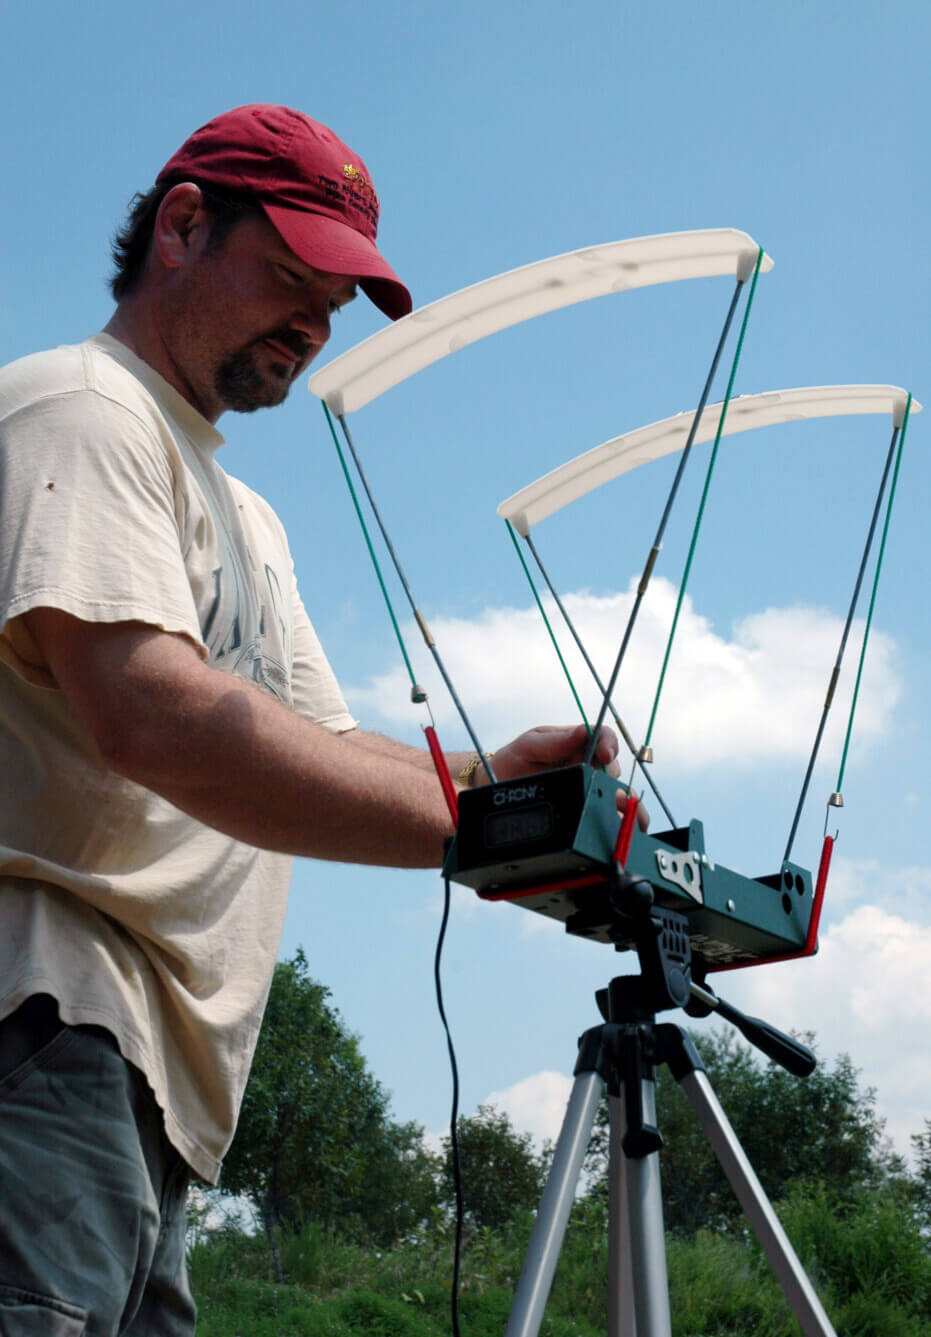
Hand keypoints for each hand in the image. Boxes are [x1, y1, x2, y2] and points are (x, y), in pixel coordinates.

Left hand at [479, 724, 648, 829]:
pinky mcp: (585, 811)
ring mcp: (588, 788)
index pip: (604, 737)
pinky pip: (607, 816)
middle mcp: (587, 765)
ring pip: (618, 795)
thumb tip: (582, 732)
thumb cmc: (513, 761)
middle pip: (613, 769)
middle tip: (607, 793)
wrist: (495, 788)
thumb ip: (554, 742)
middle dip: (613, 780)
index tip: (604, 755)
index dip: (609, 744)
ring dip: (625, 805)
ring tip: (625, 816)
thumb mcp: (528, 746)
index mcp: (577, 743)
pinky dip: (618, 822)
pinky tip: (619, 829)